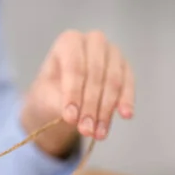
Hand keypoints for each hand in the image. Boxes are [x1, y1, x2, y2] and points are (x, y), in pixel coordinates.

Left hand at [21, 30, 135, 156]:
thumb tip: (74, 117)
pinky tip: (125, 116)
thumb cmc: (51, 92)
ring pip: (113, 81)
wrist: (62, 95)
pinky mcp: (125, 67)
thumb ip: (59, 103)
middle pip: (95, 74)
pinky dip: (126, 101)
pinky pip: (128, 84)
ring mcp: (112, 52)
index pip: (74, 67)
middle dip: (90, 107)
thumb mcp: (46, 96)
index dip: (73, 94)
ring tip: (99, 133)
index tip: (70, 119)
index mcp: (68, 41)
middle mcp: (93, 41)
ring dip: (106, 110)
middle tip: (85, 130)